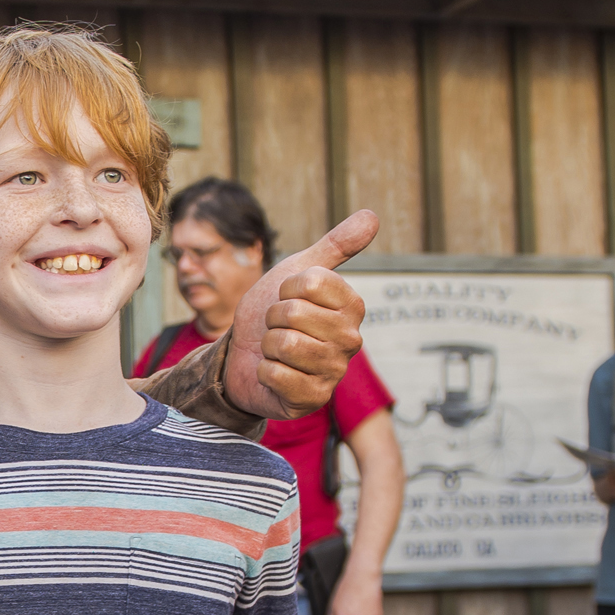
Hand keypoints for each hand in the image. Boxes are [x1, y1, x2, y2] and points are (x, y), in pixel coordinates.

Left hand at [225, 213, 377, 420]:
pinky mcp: (313, 399)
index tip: (286, 298)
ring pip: (284, 344)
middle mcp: (350, 339)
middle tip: (277, 328)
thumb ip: (335, 246)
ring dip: (268, 345)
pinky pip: (276, 374)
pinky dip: (264, 371)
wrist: (242, 355)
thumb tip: (373, 216)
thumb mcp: (297, 271)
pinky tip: (272, 373)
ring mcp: (334, 372)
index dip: (286, 288)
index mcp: (352, 306)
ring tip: (275, 350)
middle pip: (294, 313)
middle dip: (273, 319)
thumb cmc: (273, 312)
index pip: (311, 282)